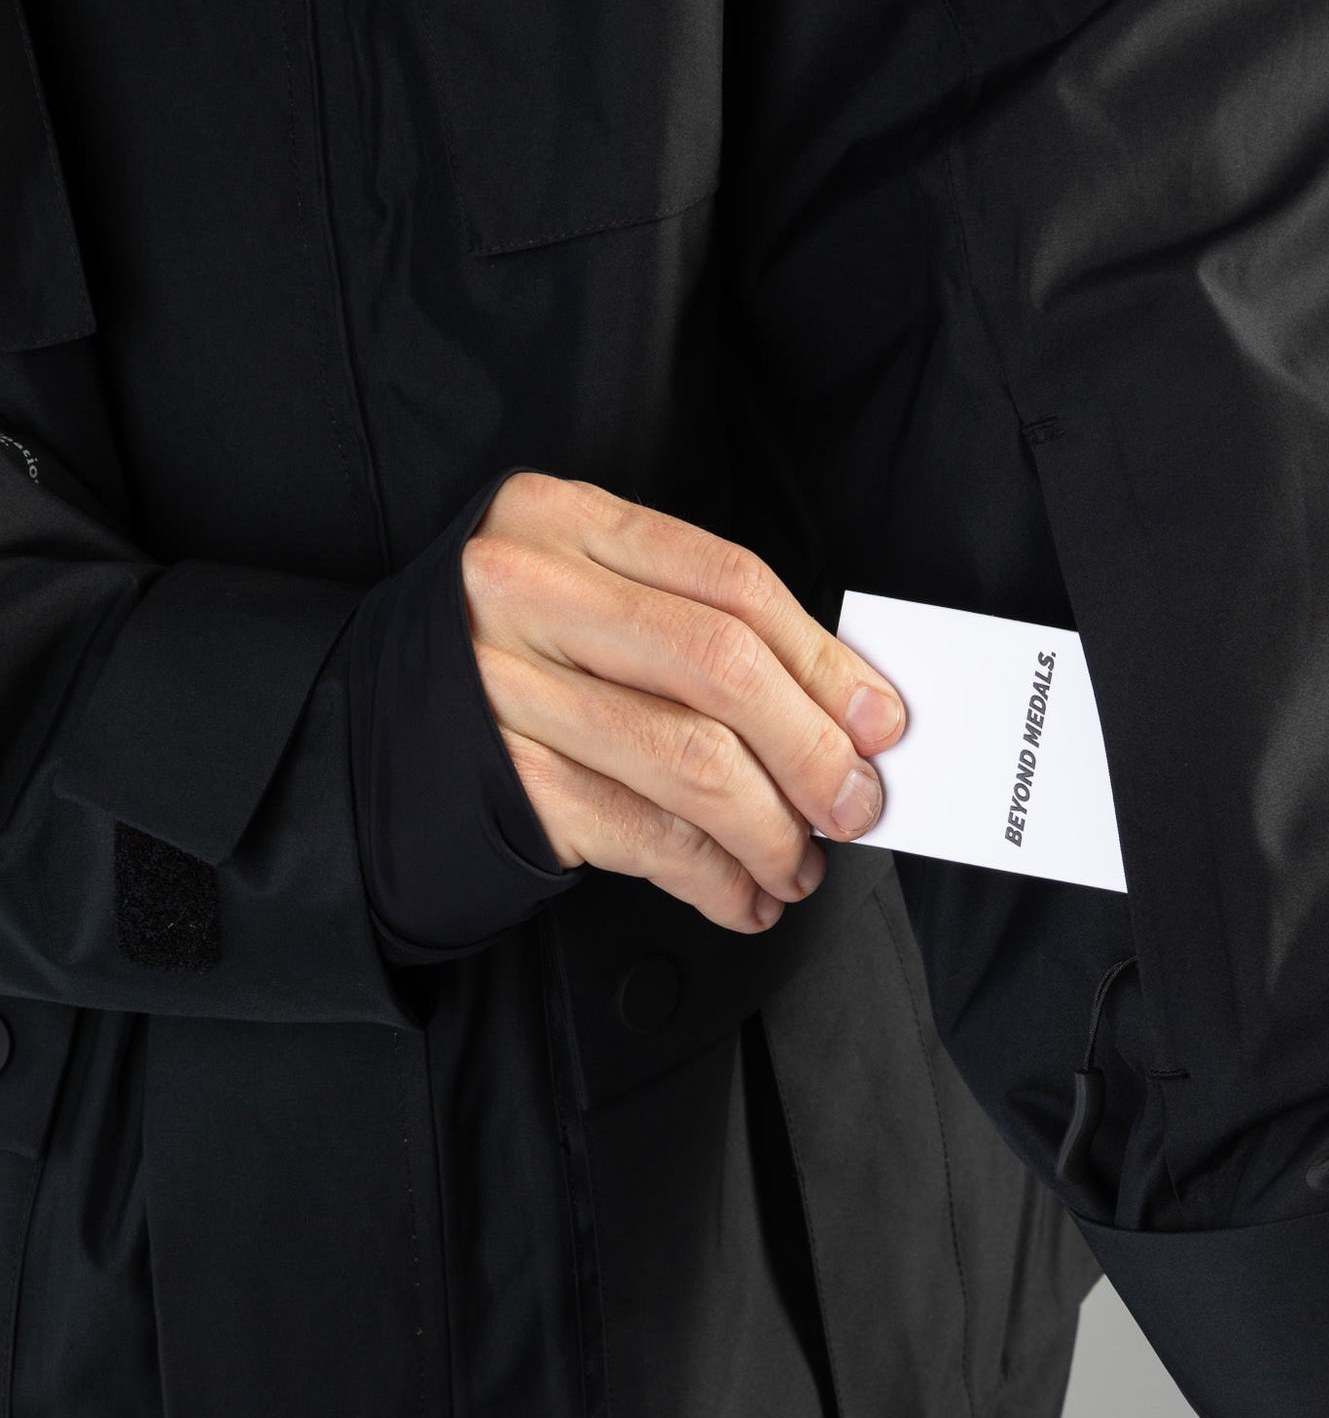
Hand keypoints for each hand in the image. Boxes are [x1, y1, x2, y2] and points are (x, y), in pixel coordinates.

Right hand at [462, 471, 905, 932]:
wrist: (359, 739)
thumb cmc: (503, 667)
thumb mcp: (585, 599)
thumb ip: (694, 628)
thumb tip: (840, 710)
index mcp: (563, 522)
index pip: (730, 584)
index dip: (823, 661)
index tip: (879, 722)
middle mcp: (525, 593)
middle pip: (720, 668)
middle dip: (812, 751)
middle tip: (854, 806)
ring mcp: (505, 688)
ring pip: (691, 762)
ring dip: (771, 831)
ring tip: (800, 865)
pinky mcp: (503, 782)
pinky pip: (643, 836)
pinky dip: (713, 878)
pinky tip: (742, 895)